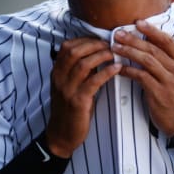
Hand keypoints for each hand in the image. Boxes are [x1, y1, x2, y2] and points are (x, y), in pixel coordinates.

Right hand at [47, 37, 121, 157]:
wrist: (62, 134)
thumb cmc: (70, 109)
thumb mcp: (70, 85)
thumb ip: (79, 70)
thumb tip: (96, 54)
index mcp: (56, 72)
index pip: (67, 47)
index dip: (85, 40)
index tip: (100, 39)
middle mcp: (59, 78)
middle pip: (75, 51)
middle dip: (94, 44)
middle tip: (110, 44)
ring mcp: (67, 90)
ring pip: (84, 64)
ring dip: (102, 56)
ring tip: (115, 54)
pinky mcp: (77, 101)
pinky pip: (93, 82)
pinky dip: (106, 72)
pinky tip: (117, 69)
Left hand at [112, 20, 173, 136]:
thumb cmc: (173, 93)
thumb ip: (164, 58)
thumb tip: (144, 41)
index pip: (167, 41)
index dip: (152, 30)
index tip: (138, 23)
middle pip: (153, 49)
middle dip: (134, 40)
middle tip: (119, 34)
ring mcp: (169, 82)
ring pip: (147, 61)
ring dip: (129, 52)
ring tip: (115, 47)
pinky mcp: (159, 93)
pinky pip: (141, 77)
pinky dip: (128, 71)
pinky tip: (119, 68)